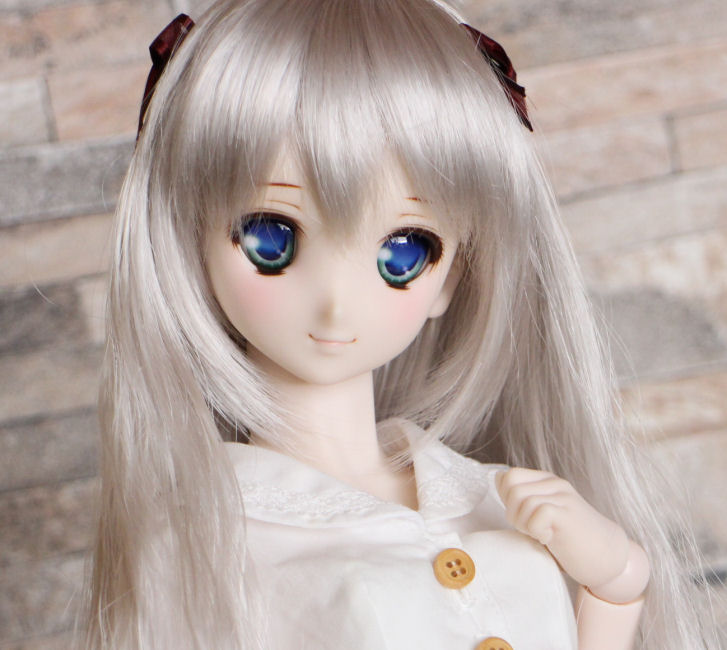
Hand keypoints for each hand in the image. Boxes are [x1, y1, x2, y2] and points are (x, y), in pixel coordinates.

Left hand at [495, 467, 629, 591]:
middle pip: (512, 488)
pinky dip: (537, 531)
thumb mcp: (541, 515)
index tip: (523, 518)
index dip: (507, 500)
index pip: (510, 476)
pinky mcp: (568, 513)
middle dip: (514, 514)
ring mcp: (563, 497)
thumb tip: (498, 478)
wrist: (608, 558)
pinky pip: (537, 514)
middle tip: (533, 530)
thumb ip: (521, 498)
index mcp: (546, 481)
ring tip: (543, 535)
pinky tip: (551, 538)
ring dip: (525, 525)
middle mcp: (555, 483)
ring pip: (522, 501)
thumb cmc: (570, 540)